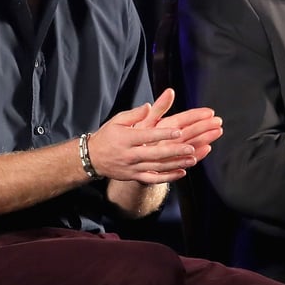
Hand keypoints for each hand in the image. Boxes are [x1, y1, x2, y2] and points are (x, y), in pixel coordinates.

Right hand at [87, 89, 221, 183]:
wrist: (92, 158)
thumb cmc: (107, 136)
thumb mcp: (117, 121)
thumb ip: (134, 114)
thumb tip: (149, 105)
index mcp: (126, 138)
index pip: (147, 135)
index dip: (163, 134)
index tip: (179, 131)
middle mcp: (129, 154)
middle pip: (154, 154)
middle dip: (173, 151)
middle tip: (190, 148)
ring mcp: (132, 167)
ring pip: (157, 167)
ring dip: (175, 164)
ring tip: (192, 159)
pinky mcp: (134, 176)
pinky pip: (153, 179)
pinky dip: (168, 177)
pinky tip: (181, 173)